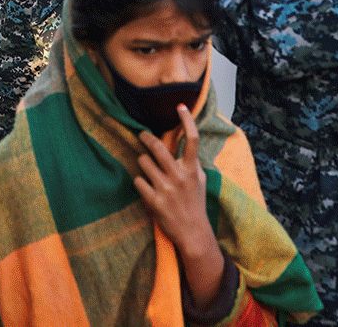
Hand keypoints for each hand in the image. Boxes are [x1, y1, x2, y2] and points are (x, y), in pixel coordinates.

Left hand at [134, 105, 225, 307]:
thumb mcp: (199, 180)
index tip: (180, 106)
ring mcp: (166, 188)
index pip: (191, 139)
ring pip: (143, 162)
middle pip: (158, 147)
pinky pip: (138, 180)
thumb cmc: (195, 203)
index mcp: (192, 169)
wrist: (193, 233)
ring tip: (147, 170)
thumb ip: (191, 162)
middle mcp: (179, 176)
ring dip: (142, 162)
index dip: (186, 120)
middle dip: (146, 137)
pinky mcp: (154, 200)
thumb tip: (184, 142)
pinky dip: (140, 181)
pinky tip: (146, 187)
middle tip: (142, 135)